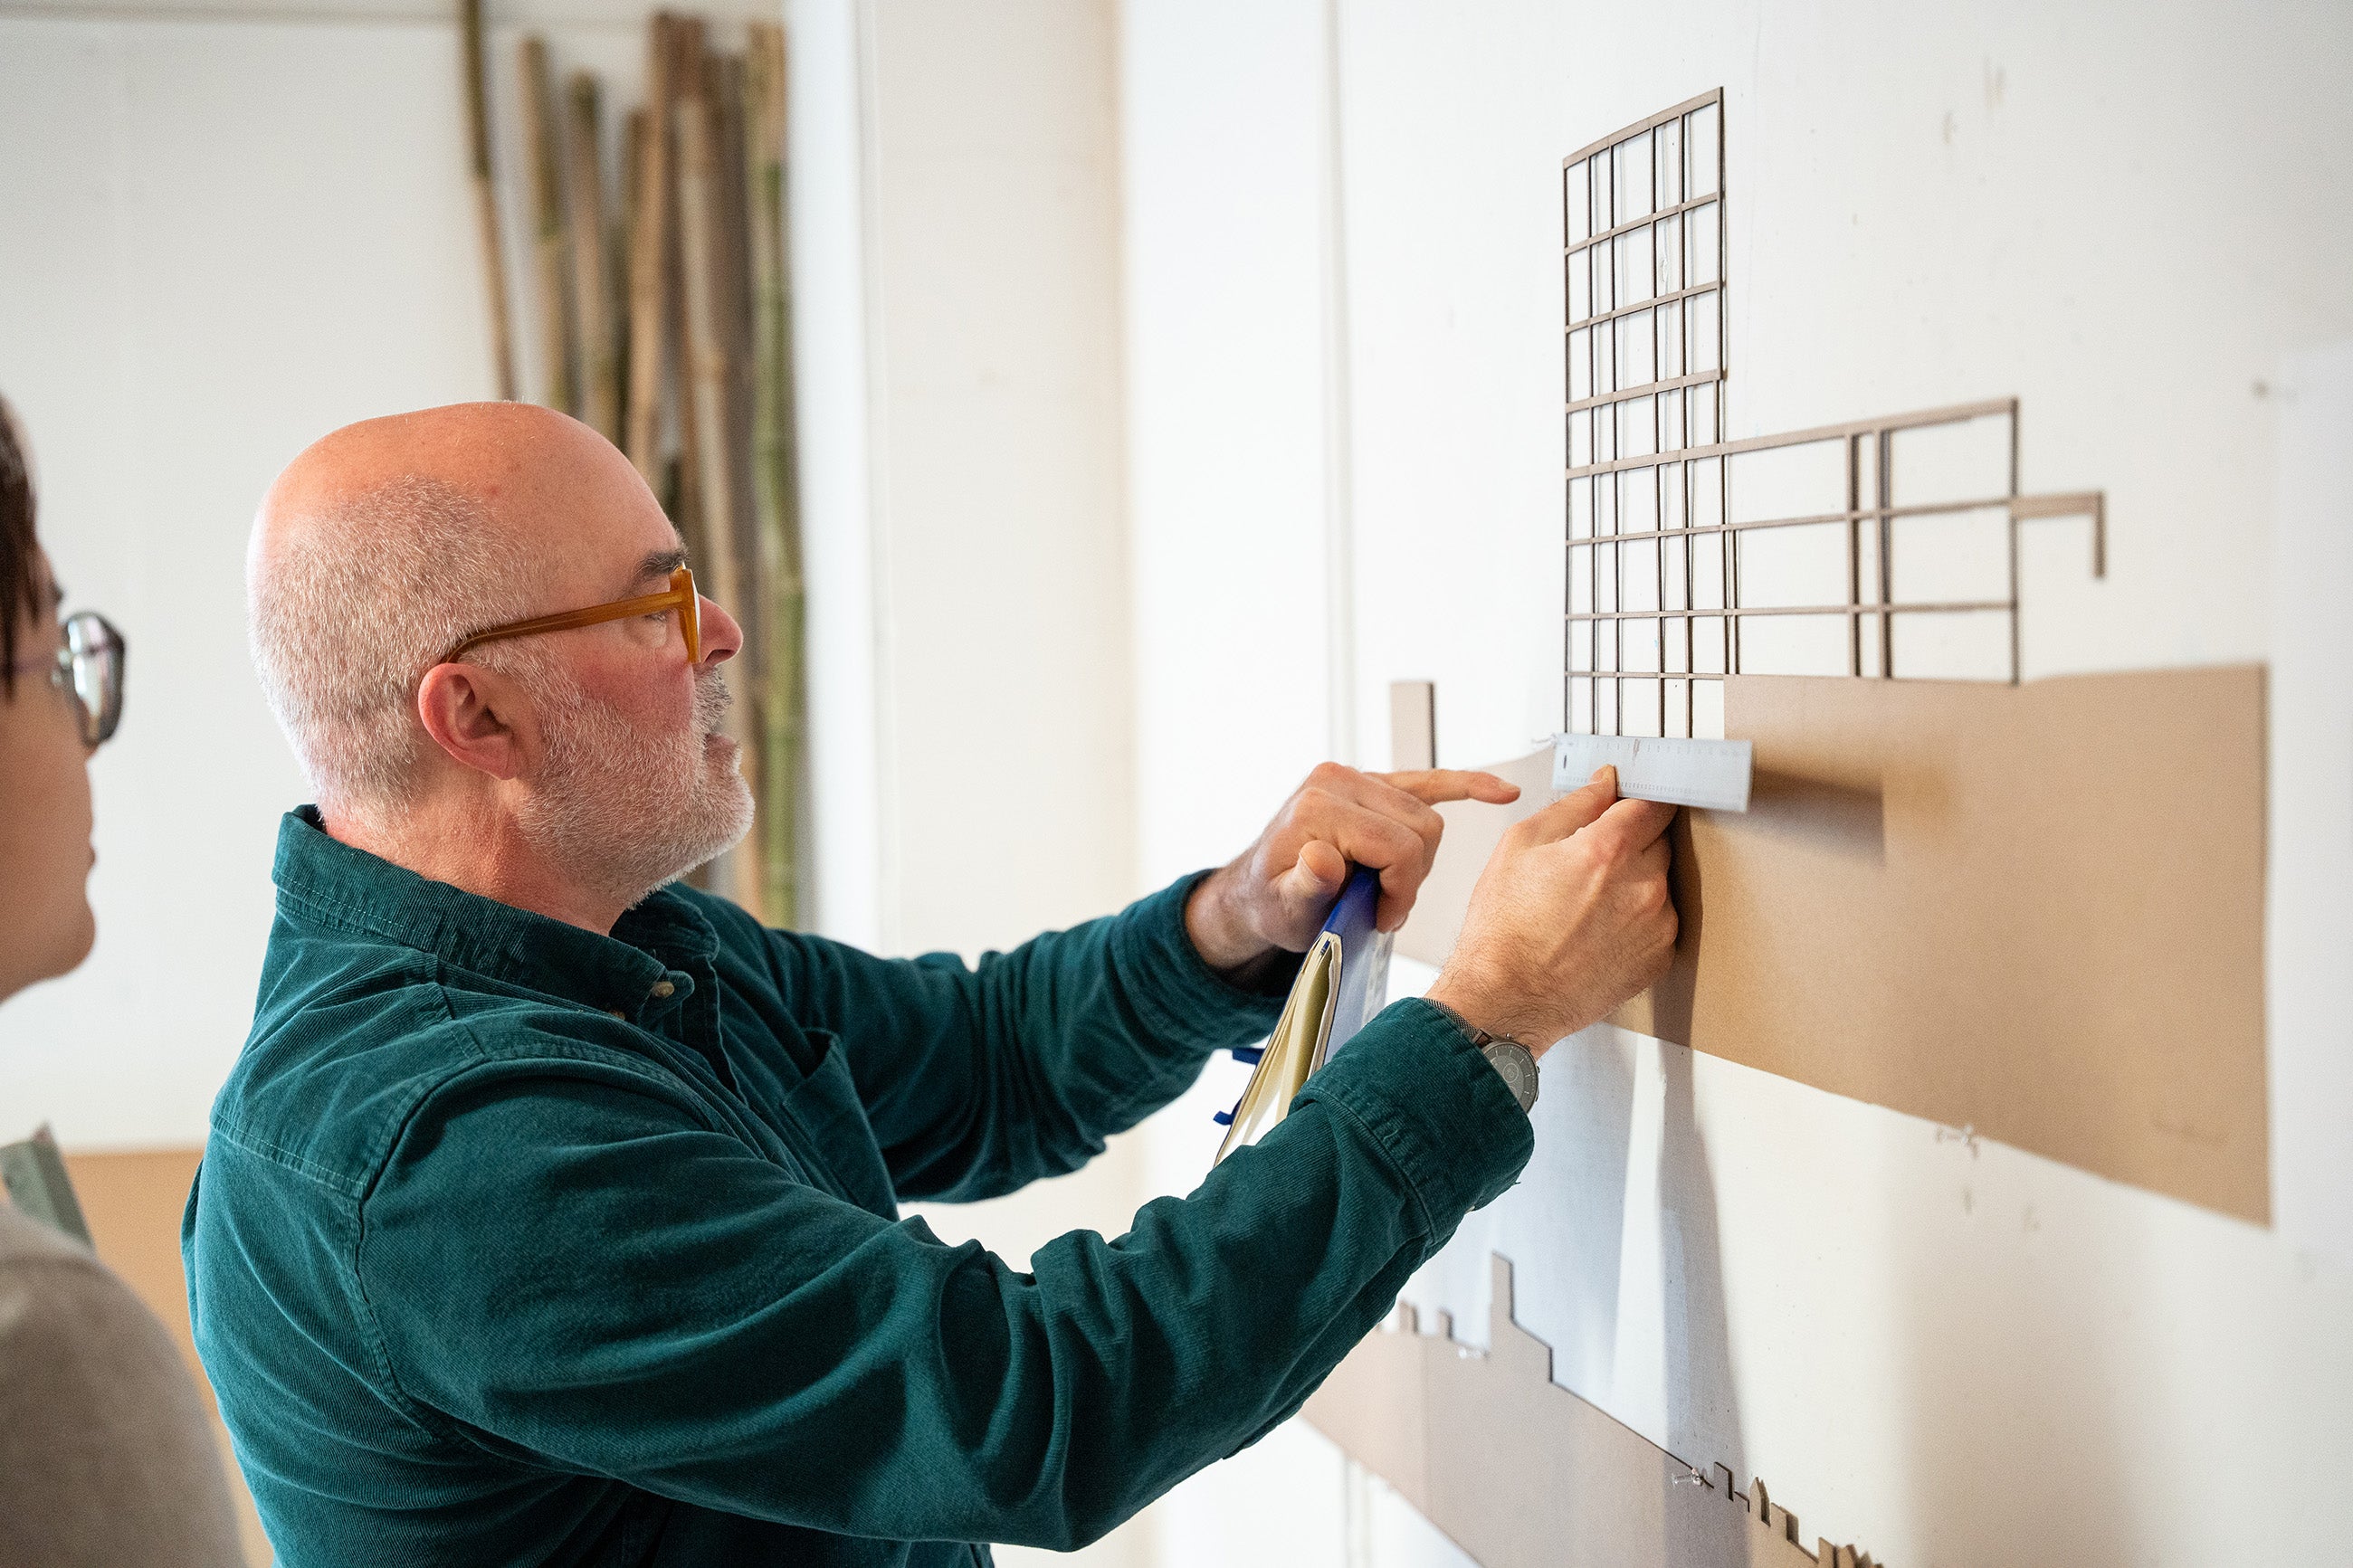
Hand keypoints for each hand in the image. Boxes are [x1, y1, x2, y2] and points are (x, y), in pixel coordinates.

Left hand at [1185, 763, 1521, 971]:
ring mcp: (1356, 776)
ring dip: (1417, 861)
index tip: (1381, 919)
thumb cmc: (1272, 903)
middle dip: (1410, 877)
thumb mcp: (1283, 910)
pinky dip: (1465, 785)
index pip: (1399, 846)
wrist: (1258, 891)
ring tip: (1383, 888)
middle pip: (1421, 828)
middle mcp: (1336, 779)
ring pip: (1429, 817)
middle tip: (1384, 908)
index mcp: (1317, 805)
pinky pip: (1430, 780)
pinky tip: (1501, 791)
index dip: (1401, 892)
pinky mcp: (1373, 782)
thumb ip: (1302, 887)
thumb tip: (1322, 857)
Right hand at [1424, 767, 1676, 1055]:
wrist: (1506, 997)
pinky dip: (1638, 920)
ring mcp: (1657, 924)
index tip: (1627, 806)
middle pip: (1659, 840)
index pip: (1655, 802)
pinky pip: (1660, 921)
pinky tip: (1599, 930)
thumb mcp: (1520, 845)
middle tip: (1589, 864)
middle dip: (1631, 843)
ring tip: (1589, 904)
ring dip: (1635, 882)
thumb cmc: (1504, 929)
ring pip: (1661, 881)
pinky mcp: (1660, 957)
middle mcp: (1643, 884)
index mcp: (1608, 849)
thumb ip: (1572, 805)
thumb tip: (1604, 784)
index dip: (1639, 800)